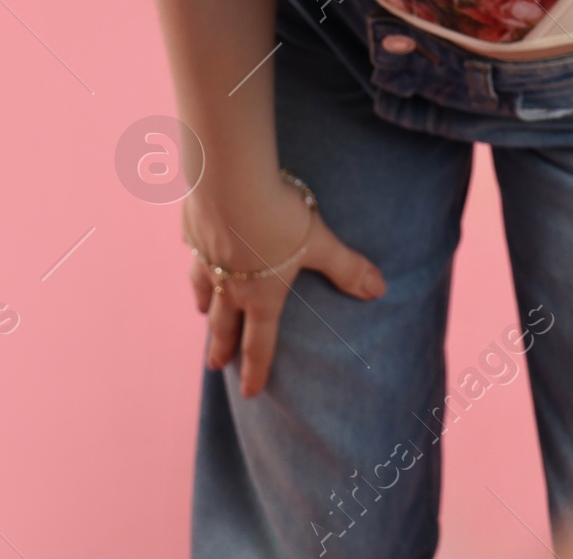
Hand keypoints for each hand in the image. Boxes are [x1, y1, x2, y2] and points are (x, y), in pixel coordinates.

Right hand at [185, 177, 385, 397]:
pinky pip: (192, 250)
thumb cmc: (278, 215)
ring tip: (203, 313)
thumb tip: (379, 290)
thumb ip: (346, 268)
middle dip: (221, 347)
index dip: (256, 369)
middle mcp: (229, 285)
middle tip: (215, 367)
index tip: (250, 392)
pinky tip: (193, 248)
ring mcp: (206, 259)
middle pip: (224, 325)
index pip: (259, 342)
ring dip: (205, 304)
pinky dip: (195, 255)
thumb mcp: (319, 241)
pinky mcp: (193, 230)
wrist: (230, 180)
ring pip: (203, 290)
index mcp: (261, 295)